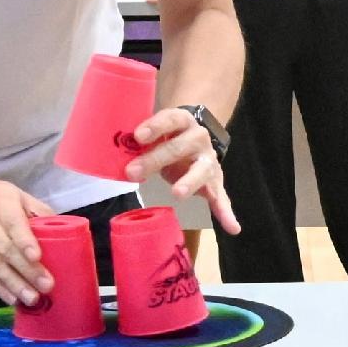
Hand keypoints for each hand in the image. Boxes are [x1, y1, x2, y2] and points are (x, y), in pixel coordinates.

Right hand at [0, 169, 61, 308]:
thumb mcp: (16, 194)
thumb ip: (39, 211)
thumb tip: (64, 231)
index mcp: (0, 202)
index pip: (12, 223)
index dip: (24, 241)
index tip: (37, 256)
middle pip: (6, 249)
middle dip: (27, 270)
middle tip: (46, 285)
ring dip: (15, 284)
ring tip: (32, 298)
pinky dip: (0, 288)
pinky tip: (14, 299)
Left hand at [127, 106, 239, 233]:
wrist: (195, 137)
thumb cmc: (167, 137)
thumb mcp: (155, 133)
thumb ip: (139, 144)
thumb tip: (116, 158)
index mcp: (183, 121)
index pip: (170, 119)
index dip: (155, 126)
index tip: (138, 136)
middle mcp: (199, 138)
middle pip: (179, 147)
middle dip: (155, 159)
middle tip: (133, 172)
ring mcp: (208, 160)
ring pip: (200, 170)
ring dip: (189, 182)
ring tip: (177, 194)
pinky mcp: (215, 181)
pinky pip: (221, 197)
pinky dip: (225, 212)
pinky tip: (232, 227)